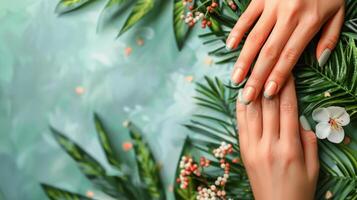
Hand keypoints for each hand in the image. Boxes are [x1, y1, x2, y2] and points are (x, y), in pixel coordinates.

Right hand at [227, 0, 344, 103]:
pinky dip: (237, 32)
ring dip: (243, 60)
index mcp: (309, 21)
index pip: (290, 55)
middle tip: (247, 95)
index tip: (267, 94)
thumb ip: (329, 37)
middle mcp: (288, 15)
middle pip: (269, 52)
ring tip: (235, 79)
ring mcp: (272, 5)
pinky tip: (229, 47)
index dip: (278, 76)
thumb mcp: (338, 12)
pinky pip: (246, 17)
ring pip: (254, 38)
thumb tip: (319, 61)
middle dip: (257, 76)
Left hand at [236, 75, 318, 199]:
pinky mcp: (243, 152)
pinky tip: (242, 95)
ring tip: (252, 73)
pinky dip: (241, 108)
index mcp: (290, 148)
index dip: (287, 87)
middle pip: (268, 106)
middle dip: (269, 83)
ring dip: (252, 91)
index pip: (287, 109)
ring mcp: (253, 148)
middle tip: (269, 64)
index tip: (287, 71)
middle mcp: (269, 145)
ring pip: (251, 113)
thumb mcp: (313, 167)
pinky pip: (241, 125)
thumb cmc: (299, 189)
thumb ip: (308, 141)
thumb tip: (301, 119)